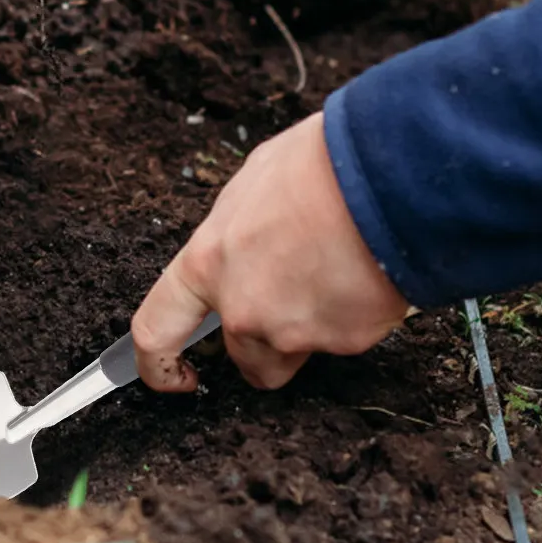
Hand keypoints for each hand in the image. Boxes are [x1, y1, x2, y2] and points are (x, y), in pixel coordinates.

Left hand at [131, 113, 410, 391]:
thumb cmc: (318, 166)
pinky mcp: (345, 342)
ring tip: (337, 273)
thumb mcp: (252, 183)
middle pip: (243, 356)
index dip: (158, 364)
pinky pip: (344, 339)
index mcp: (208, 264)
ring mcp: (294, 333)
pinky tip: (366, 274)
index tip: (175, 376)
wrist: (385, 178)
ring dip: (310, 331)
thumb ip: (236, 229)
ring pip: (295, 353)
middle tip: (296, 293)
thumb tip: (244, 238)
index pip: (156, 330)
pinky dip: (354, 316)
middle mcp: (244, 309)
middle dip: (266, 339)